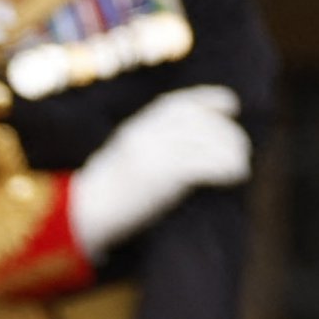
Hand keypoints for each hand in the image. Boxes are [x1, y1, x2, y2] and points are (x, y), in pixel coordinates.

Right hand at [69, 86, 250, 260]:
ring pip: (208, 141)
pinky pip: (207, 164)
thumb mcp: (120, 160)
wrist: (78, 217)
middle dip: (227, 133)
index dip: (209, 100)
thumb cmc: (100, 198)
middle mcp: (147, 134)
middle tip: (241, 149)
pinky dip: (226, 168)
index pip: (179, 104)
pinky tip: (235, 176)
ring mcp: (155, 152)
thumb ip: (147, 147)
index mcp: (136, 128)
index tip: (230, 106)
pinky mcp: (164, 173)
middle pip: (201, 122)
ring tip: (240, 166)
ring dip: (231, 152)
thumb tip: (182, 149)